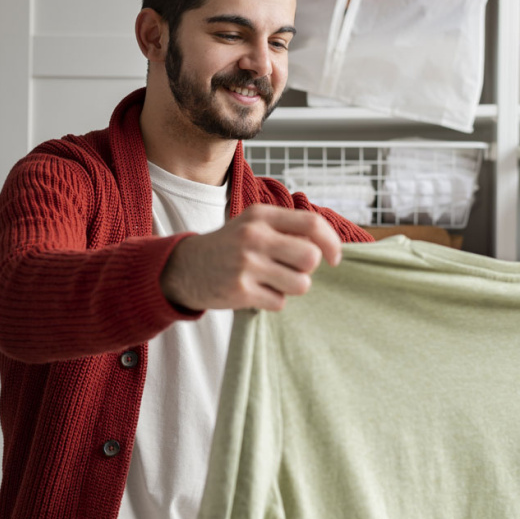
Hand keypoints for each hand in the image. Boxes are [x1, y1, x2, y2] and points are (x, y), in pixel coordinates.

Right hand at [160, 204, 341, 311]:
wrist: (185, 267)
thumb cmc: (230, 246)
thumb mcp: (253, 224)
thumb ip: (287, 229)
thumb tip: (326, 245)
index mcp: (261, 215)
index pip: (311, 223)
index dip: (331, 242)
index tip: (333, 258)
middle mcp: (254, 236)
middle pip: (310, 258)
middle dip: (307, 269)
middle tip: (291, 270)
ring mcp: (246, 264)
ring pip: (300, 284)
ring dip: (292, 287)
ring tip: (272, 281)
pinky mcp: (240, 291)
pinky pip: (279, 302)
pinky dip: (273, 301)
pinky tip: (255, 291)